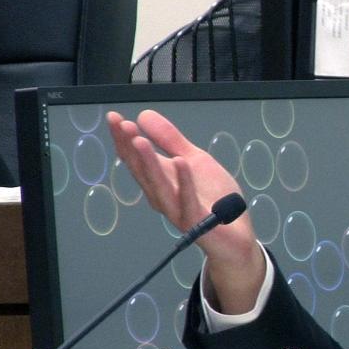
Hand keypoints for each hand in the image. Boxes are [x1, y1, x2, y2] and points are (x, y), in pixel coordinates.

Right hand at [106, 110, 264, 311]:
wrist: (235, 233)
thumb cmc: (213, 197)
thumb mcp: (194, 160)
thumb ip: (171, 140)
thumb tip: (143, 115)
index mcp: (160, 181)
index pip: (136, 158)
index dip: (123, 138)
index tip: (113, 116)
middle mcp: (162, 196)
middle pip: (141, 171)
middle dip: (130, 147)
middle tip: (121, 124)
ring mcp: (178, 210)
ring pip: (159, 186)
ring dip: (149, 164)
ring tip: (139, 140)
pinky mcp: (197, 221)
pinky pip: (188, 201)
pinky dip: (184, 182)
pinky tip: (181, 162)